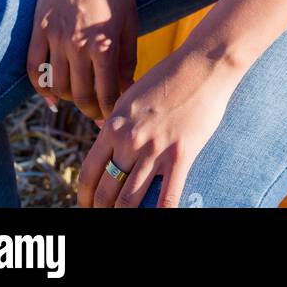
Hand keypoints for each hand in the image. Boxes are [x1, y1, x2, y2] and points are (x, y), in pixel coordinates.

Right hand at [26, 0, 137, 121]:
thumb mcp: (129, 21)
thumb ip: (127, 59)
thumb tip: (126, 90)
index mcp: (103, 44)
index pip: (105, 94)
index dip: (109, 112)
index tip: (113, 118)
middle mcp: (77, 44)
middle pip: (80, 96)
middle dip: (91, 111)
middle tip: (97, 114)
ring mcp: (55, 36)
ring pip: (57, 85)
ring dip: (69, 99)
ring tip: (80, 100)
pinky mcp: (39, 27)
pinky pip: (32, 66)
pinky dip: (40, 87)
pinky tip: (51, 96)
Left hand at [76, 41, 242, 207]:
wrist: (202, 65)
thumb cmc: (168, 76)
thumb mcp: (132, 94)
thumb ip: (117, 118)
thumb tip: (104, 130)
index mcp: (114, 124)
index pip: (90, 171)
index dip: (84, 195)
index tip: (85, 205)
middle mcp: (129, 140)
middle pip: (106, 190)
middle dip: (99, 210)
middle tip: (101, 217)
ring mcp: (154, 150)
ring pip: (129, 199)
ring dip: (122, 217)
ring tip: (120, 222)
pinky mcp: (180, 156)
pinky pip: (167, 196)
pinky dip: (160, 213)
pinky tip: (158, 219)